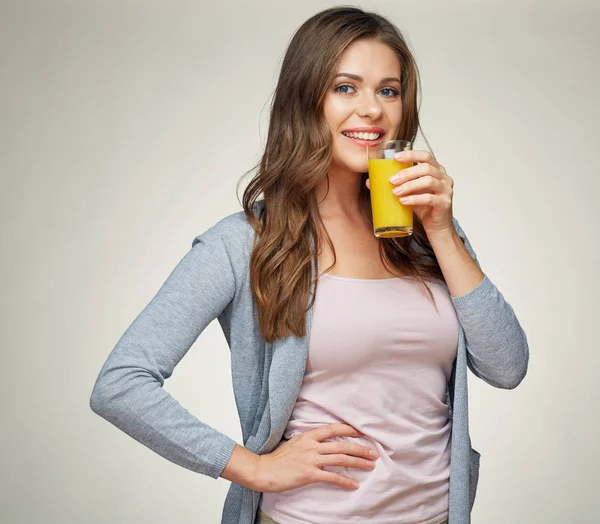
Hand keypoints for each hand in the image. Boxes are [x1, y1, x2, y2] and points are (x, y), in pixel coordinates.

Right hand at [254, 423, 378, 491]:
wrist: (263, 470)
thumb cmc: (277, 458)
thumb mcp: (293, 442)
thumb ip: (308, 441)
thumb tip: (319, 441)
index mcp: (308, 436)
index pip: (333, 429)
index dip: (349, 430)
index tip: (361, 432)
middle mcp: (312, 445)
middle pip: (342, 445)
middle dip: (360, 449)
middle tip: (373, 453)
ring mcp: (311, 459)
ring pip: (340, 459)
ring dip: (357, 463)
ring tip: (370, 466)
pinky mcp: (309, 474)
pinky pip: (331, 477)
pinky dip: (344, 481)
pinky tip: (354, 485)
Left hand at [366, 150, 454, 236]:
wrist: (437, 226)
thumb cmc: (423, 207)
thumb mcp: (409, 193)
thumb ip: (396, 185)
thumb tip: (369, 181)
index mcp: (437, 170)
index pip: (426, 156)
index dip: (411, 154)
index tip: (395, 157)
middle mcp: (444, 177)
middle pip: (426, 168)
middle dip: (407, 173)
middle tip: (391, 180)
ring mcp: (446, 190)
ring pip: (428, 181)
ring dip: (409, 185)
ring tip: (395, 192)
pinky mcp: (444, 203)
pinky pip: (429, 198)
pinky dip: (414, 199)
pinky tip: (403, 201)